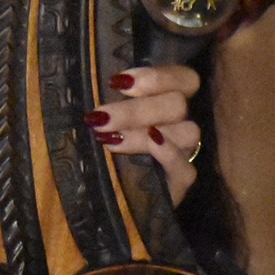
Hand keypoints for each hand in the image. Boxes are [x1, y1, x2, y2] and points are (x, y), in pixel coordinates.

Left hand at [87, 63, 200, 203]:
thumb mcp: (104, 120)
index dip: (157, 76)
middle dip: (136, 110)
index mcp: (166, 100)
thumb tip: (87, 86)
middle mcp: (181, 123)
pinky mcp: (181, 183)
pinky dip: (169, 155)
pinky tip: (150, 147)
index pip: (183, 78)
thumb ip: (108, 103)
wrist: (103, 198)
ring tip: (109, 140)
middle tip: (100, 118)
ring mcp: (185, 153)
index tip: (117, 83)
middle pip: (177, 104)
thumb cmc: (101, 147)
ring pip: (187, 132)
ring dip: (144, 132)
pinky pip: (187, 169)